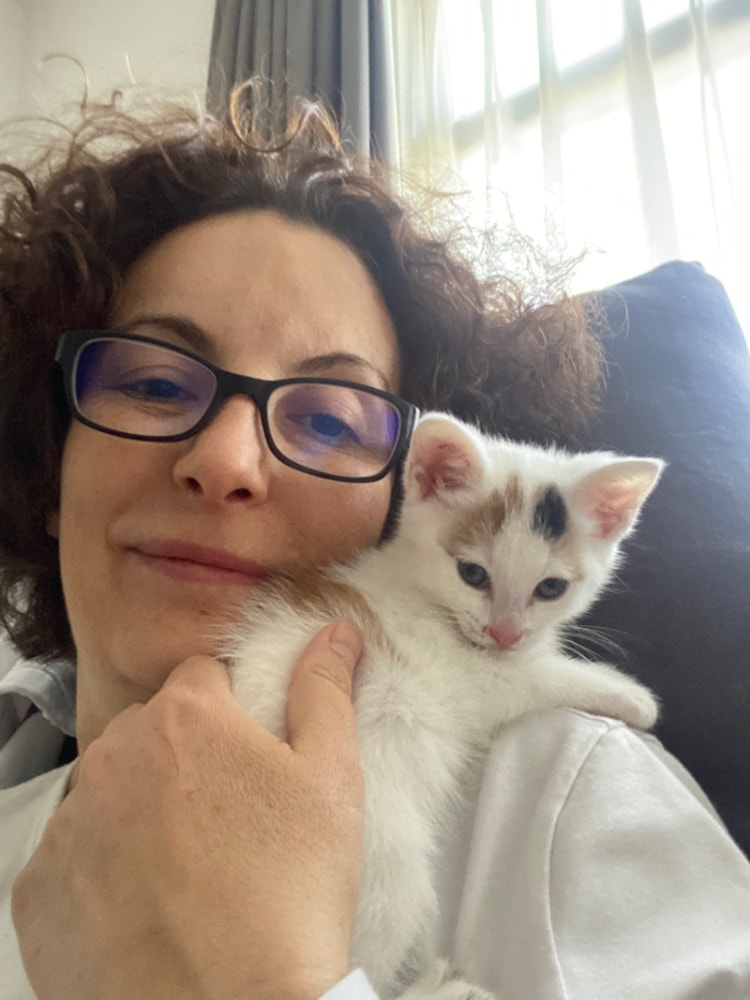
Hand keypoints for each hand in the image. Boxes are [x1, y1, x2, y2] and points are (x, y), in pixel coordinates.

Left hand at [12, 622, 364, 999]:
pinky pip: (70, 856)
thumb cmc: (291, 896)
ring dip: (139, 811)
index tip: (250, 759)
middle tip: (227, 821)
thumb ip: (325, 691)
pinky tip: (146, 907)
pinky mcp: (37, 892)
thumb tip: (334, 631)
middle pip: (150, 732)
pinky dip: (100, 871)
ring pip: (108, 791)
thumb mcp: (331, 780)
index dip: (233, 713)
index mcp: (184, 718)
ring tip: (188, 870)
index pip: (203, 678)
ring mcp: (67, 826)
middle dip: (183, 759)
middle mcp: (111, 756)